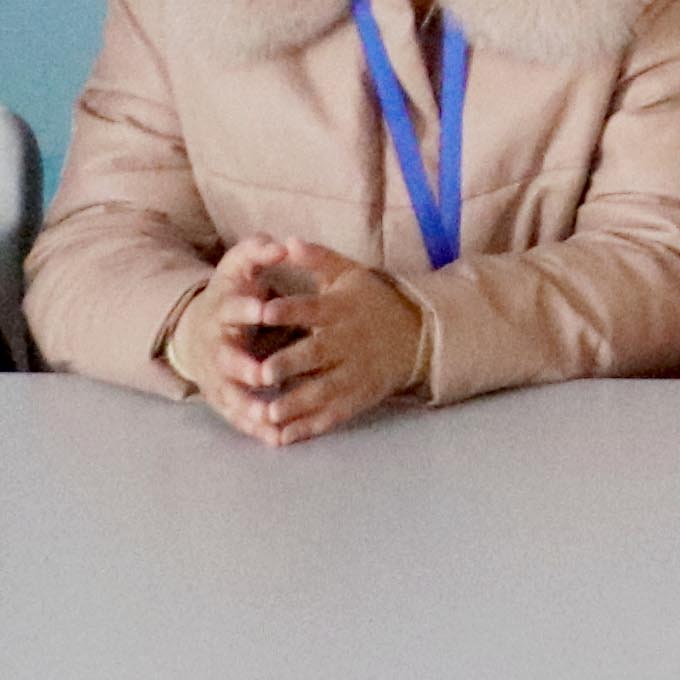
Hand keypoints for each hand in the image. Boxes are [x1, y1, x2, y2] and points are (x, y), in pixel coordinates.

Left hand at [203, 237, 421, 445]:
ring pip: (322, 391)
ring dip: (295, 403)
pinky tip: (284, 437)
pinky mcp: (358, 397)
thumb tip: (288, 241)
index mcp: (340, 310)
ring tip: (268, 414)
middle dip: (289, 364)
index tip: (263, 311)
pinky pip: (332, 415)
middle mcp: (346, 343)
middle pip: (315, 354)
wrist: (418, 335)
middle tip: (260, 373)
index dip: (289, 310)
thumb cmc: (373, 301)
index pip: (312, 308)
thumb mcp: (350, 273)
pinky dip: (309, 427)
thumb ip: (318, 259)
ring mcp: (354, 373)